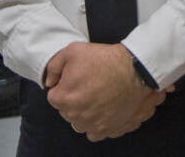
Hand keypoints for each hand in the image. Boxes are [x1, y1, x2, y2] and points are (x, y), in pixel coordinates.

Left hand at [45, 42, 167, 140]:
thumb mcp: (72, 51)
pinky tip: (104, 109)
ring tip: (97, 96)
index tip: (75, 78)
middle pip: (67, 110)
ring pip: (80, 122)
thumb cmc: (104, 60)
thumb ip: (54, 67)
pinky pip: (96, 132)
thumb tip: (50, 81)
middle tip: (88, 84)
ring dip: (85, 112)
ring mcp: (92, 125)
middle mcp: (76, 116)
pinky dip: (98, 123)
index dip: (65, 85)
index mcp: (64, 98)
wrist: (134, 69)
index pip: (55, 96)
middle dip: (74, 99)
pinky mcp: (108, 129)